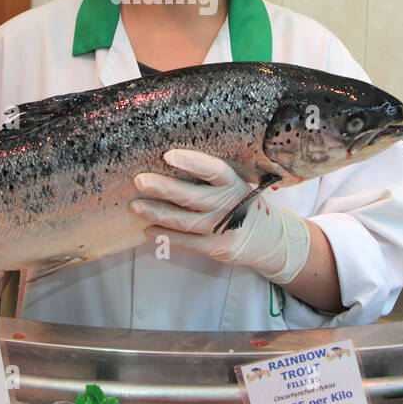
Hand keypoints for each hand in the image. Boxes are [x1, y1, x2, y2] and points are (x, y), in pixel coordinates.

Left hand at [130, 149, 310, 282]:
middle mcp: (229, 205)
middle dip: (164, 188)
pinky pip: (186, 242)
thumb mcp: (234, 185)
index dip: (192, 162)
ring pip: (184, 221)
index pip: (213, 170)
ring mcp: (223, 229)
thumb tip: (167, 163)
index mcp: (233, 183)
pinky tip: (148, 229)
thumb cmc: (241, 204)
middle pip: (192, 197)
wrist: (267, 238)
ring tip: (135, 206)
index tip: (168, 155)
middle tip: (139, 180)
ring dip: (157, 213)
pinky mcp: (217, 248)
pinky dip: (165, 236)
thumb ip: (209, 178)